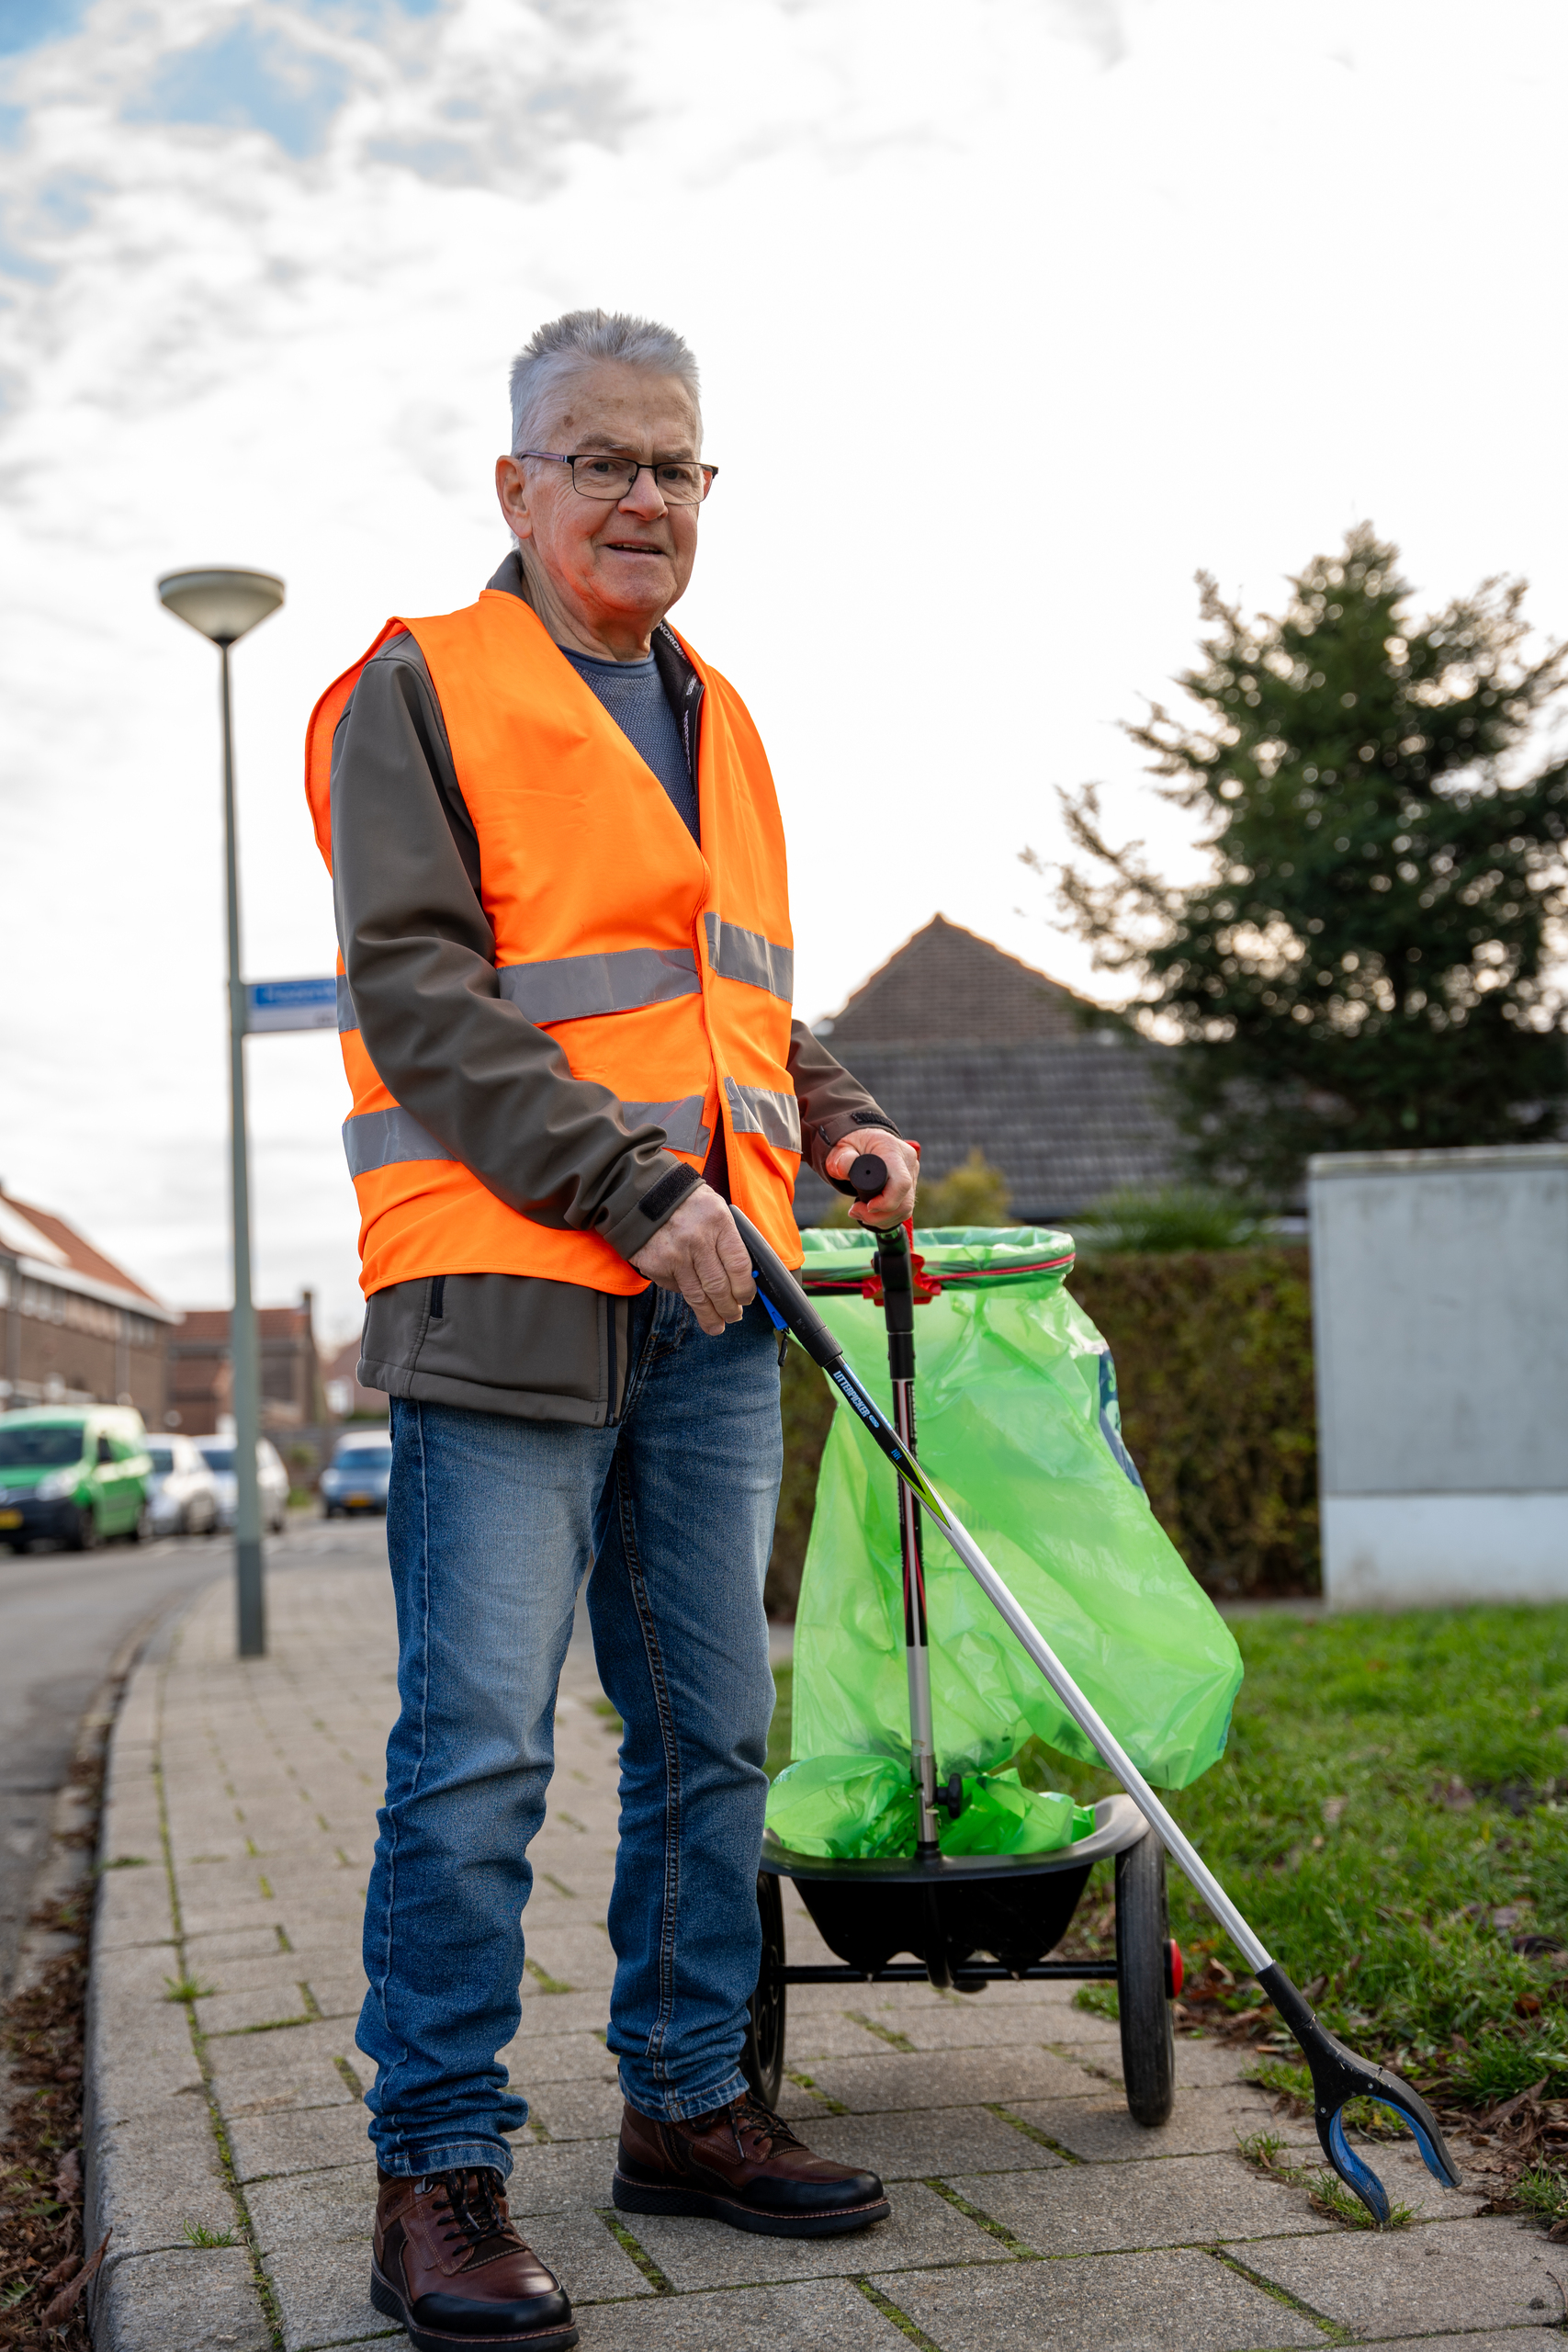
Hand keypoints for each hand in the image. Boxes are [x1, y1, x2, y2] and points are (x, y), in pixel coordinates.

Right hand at [630, 1184, 755, 1335]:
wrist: (643, 1193)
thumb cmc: (686, 1202)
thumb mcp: (716, 1210)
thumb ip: (729, 1239)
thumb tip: (744, 1277)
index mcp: (718, 1223)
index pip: (739, 1266)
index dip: (745, 1289)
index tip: (747, 1299)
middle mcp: (697, 1240)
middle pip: (719, 1287)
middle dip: (729, 1308)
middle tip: (734, 1316)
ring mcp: (674, 1255)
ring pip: (697, 1296)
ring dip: (709, 1315)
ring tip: (716, 1326)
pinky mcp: (655, 1265)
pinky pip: (675, 1288)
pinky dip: (684, 1292)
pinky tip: (689, 1291)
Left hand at [823, 1130, 919, 1228]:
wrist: (864, 1140)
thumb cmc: (853, 1143)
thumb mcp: (841, 1145)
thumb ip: (840, 1157)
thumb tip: (843, 1170)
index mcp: (893, 1151)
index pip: (901, 1183)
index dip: (885, 1201)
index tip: (866, 1206)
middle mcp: (908, 1163)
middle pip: (905, 1201)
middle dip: (879, 1215)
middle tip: (855, 1212)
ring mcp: (912, 1175)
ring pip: (905, 1209)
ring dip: (881, 1219)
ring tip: (858, 1213)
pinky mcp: (910, 1186)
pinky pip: (903, 1210)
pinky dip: (886, 1218)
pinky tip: (870, 1215)